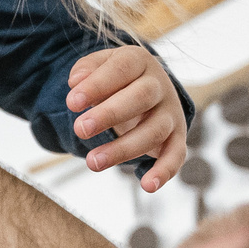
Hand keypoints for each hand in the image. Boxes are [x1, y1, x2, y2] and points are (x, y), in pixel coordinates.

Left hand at [67, 45, 187, 190]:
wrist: (144, 87)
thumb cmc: (114, 79)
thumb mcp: (99, 66)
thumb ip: (86, 69)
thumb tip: (76, 82)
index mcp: (139, 61)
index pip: (121, 69)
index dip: (97, 85)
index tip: (71, 103)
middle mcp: (160, 86)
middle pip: (141, 97)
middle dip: (110, 114)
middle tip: (80, 129)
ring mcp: (170, 113)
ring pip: (154, 130)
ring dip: (124, 148)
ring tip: (93, 162)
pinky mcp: (176, 138)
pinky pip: (176, 155)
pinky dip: (164, 171)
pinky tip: (147, 186)